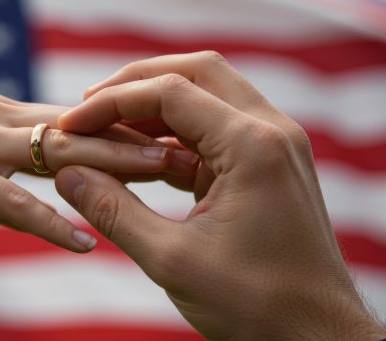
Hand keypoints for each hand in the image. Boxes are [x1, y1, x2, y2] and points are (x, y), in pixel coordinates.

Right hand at [0, 93, 192, 252]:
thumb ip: (10, 169)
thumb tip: (45, 184)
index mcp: (7, 116)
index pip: (84, 119)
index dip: (133, 127)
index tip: (182, 141)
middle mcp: (0, 119)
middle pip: (86, 128)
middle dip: (143, 136)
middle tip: (197, 149)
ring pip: (59, 152)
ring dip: (115, 165)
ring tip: (166, 176)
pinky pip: (11, 202)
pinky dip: (48, 221)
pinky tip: (83, 240)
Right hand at [54, 53, 385, 338]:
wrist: (318, 337)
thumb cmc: (255, 306)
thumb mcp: (171, 260)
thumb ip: (113, 211)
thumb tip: (66, 174)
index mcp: (253, 146)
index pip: (170, 91)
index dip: (111, 102)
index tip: (71, 124)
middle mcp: (273, 131)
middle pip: (197, 71)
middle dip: (137, 82)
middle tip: (90, 106)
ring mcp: (278, 144)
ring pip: (211, 92)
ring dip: (159, 103)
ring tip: (110, 126)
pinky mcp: (273, 163)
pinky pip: (221, 126)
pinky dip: (180, 131)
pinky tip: (145, 155)